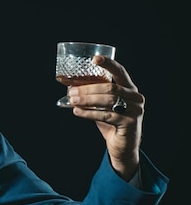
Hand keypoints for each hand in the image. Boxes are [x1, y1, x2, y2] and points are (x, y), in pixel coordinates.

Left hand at [67, 55, 142, 179]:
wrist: (122, 146)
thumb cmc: (111, 121)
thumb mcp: (101, 105)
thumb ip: (91, 95)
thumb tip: (69, 86)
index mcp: (129, 88)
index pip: (120, 72)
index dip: (108, 64)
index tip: (95, 59)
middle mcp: (135, 97)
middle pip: (110, 88)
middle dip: (88, 88)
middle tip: (71, 91)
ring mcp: (135, 110)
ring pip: (108, 101)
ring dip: (87, 100)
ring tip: (72, 100)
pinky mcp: (129, 123)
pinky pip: (106, 115)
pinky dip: (89, 113)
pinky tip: (77, 112)